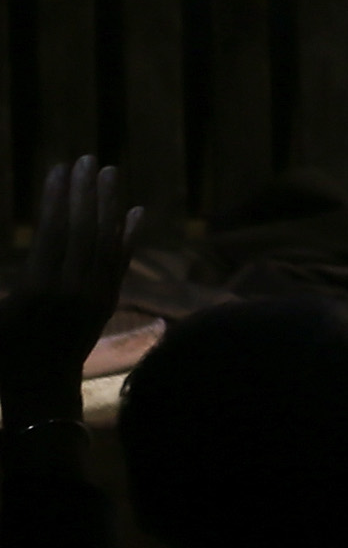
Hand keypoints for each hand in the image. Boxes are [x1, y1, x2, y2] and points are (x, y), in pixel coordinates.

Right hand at [0, 158, 142, 423]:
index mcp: (37, 290)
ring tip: (109, 172)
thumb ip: (2, 279)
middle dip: (85, 192)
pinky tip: (135, 211)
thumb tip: (34, 240)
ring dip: (109, 204)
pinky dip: (128, 235)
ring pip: (106, 241)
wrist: (38, 388)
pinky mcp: (108, 301)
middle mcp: (72, 288)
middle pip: (84, 230)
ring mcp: (95, 294)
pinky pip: (121, 262)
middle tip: (86, 159)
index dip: (57, 198)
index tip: (59, 168)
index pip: (53, 232)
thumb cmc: (4, 349)